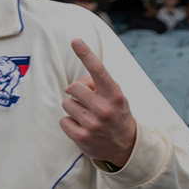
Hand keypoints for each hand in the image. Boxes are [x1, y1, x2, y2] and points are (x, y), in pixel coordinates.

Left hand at [61, 38, 136, 166]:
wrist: (126, 147)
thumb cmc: (115, 115)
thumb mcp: (113, 97)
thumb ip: (95, 85)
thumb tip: (68, 88)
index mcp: (114, 95)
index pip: (98, 71)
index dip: (86, 54)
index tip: (76, 41)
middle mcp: (105, 108)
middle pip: (74, 87)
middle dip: (77, 93)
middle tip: (88, 102)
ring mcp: (93, 124)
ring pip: (66, 103)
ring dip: (73, 108)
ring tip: (87, 116)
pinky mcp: (82, 137)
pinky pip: (63, 120)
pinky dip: (70, 123)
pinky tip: (83, 127)